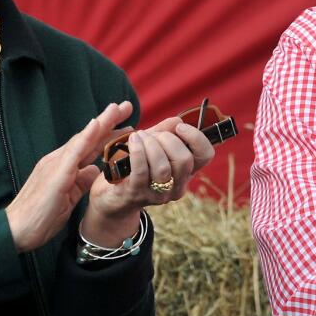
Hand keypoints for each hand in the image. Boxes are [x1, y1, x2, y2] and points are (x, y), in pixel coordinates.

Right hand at [4, 101, 133, 251]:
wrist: (15, 230)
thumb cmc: (40, 217)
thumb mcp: (68, 198)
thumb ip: (80, 182)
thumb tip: (95, 170)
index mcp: (63, 167)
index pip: (89, 146)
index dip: (107, 134)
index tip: (126, 124)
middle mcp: (59, 160)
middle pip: (88, 138)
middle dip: (108, 122)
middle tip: (127, 105)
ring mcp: (56, 165)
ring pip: (83, 139)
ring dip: (101, 123)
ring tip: (116, 109)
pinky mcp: (55, 174)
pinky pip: (73, 152)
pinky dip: (86, 137)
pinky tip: (97, 125)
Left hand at [81, 116, 215, 245]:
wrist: (110, 195)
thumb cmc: (133, 166)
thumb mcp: (151, 145)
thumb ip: (164, 132)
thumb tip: (177, 120)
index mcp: (185, 172)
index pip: (205, 155)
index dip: (196, 137)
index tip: (179, 127)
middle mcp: (176, 186)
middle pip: (184, 160)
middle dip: (167, 139)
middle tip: (152, 135)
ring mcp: (157, 194)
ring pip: (163, 168)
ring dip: (150, 145)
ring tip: (138, 137)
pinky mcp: (137, 195)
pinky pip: (141, 172)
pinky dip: (137, 151)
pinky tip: (132, 140)